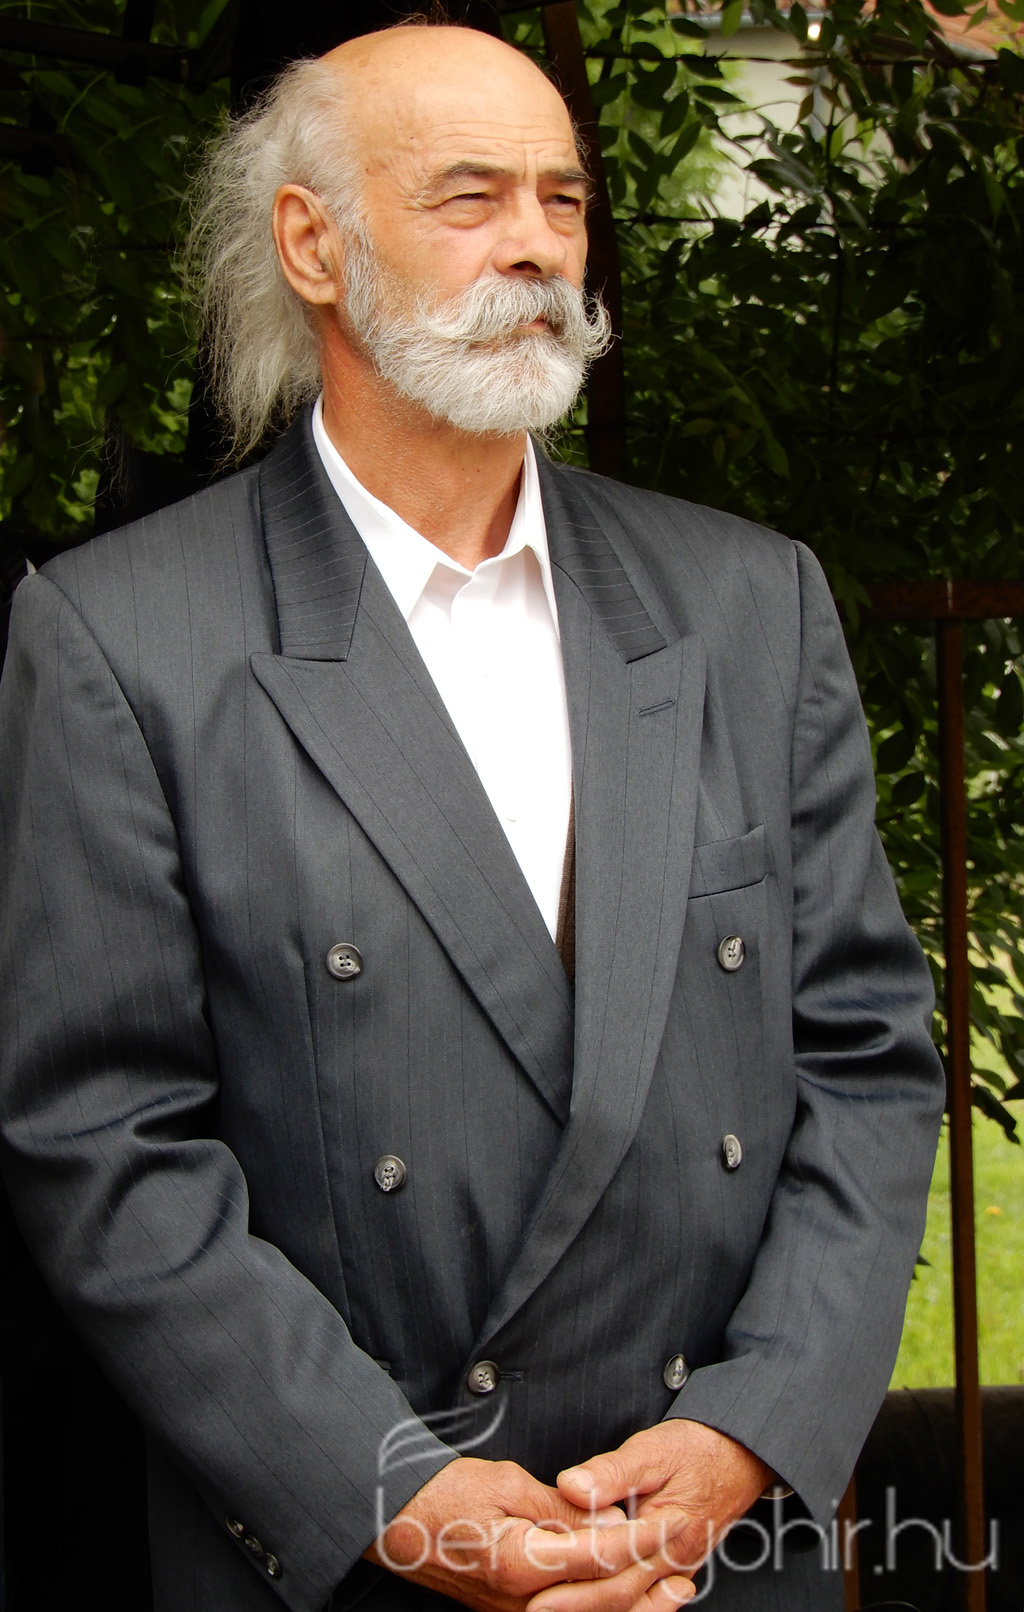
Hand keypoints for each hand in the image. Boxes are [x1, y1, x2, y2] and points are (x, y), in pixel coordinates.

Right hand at [365, 1455, 693, 1611]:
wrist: (397, 1523)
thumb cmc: (443, 1495)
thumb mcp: (505, 1484)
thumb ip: (560, 1507)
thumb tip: (608, 1518)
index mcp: (521, 1563)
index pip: (601, 1555)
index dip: (644, 1538)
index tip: (676, 1521)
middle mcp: (522, 1602)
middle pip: (605, 1598)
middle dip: (652, 1573)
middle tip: (691, 1548)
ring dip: (641, 1605)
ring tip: (680, 1586)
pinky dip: (609, 1610)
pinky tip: (637, 1600)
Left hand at [538, 1421, 773, 1611]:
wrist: (741, 1453)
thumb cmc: (699, 1449)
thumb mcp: (653, 1449)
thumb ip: (612, 1471)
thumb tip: (572, 1486)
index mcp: (666, 1531)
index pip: (614, 1567)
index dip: (575, 1582)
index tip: (540, 1589)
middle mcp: (673, 1560)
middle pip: (621, 1595)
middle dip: (577, 1606)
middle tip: (536, 1609)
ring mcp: (676, 1568)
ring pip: (634, 1601)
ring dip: (596, 1608)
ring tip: (557, 1609)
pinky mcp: (675, 1566)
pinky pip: (645, 1594)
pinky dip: (620, 1603)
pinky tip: (592, 1602)